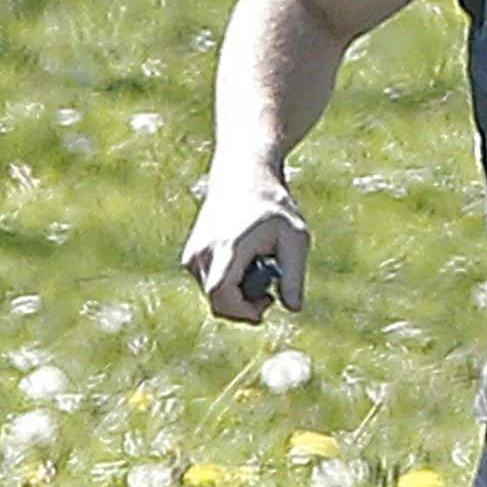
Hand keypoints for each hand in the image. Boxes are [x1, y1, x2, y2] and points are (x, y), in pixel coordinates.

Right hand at [181, 162, 308, 321]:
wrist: (242, 175)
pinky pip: (208, 286)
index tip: (263, 311)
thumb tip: (293, 308)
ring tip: (260, 273)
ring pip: (212, 296)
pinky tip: (244, 268)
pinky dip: (226, 287)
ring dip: (236, 297)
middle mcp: (205, 251)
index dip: (241, 311)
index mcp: (229, 246)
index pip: (221, 293)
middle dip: (243, 309)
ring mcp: (193, 254)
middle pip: (216, 302)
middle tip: (268, 297)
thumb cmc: (273, 206)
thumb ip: (294, 275)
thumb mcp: (295, 237)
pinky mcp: (191, 256)